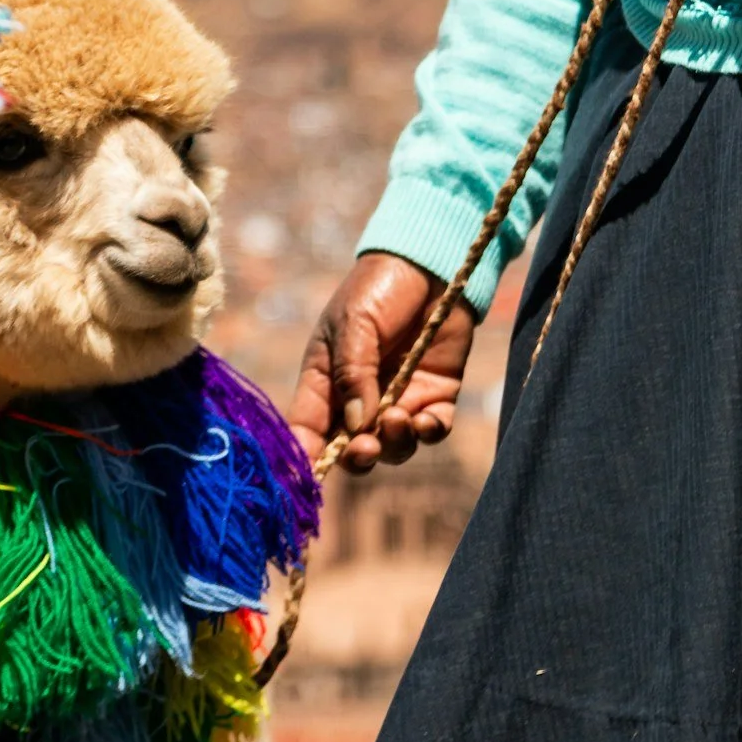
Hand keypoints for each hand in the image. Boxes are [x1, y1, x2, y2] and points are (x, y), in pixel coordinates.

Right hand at [290, 252, 474, 474]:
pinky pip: (432, 431)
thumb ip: (353, 373)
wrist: (429, 263)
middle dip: (358, 457)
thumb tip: (358, 427)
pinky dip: (429, 433)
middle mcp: (360, 399)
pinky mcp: (435, 395)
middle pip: (352, 450)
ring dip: (395, 444)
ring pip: (393, 448)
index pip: (308, 430)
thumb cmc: (379, 286)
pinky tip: (428, 421)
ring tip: (401, 418)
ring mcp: (399, 399)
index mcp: (326, 381)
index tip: (307, 479)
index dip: (306, 459)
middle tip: (366, 446)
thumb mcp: (354, 323)